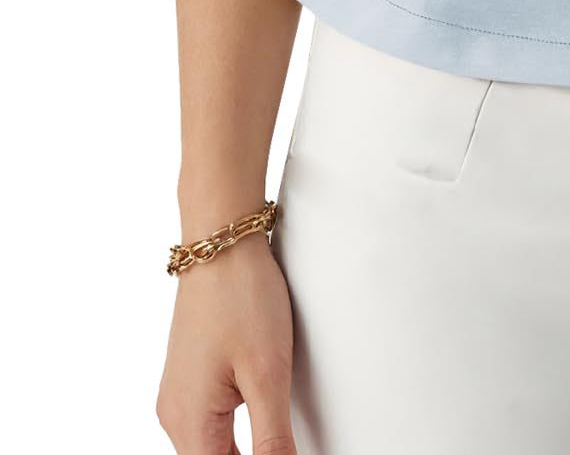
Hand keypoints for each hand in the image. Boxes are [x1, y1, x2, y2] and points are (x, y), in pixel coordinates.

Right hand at [155, 235, 296, 454]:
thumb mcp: (267, 373)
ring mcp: (181, 395)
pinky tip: (264, 426)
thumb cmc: (242, 299)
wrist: (221, 243)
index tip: (285, 453)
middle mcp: (176, 415)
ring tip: (280, 441)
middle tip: (285, 444)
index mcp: (189, 423)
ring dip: (244, 453)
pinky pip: (211, 423)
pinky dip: (235, 435)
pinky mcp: (192, 377)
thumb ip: (273, 437)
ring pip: (212, 448)